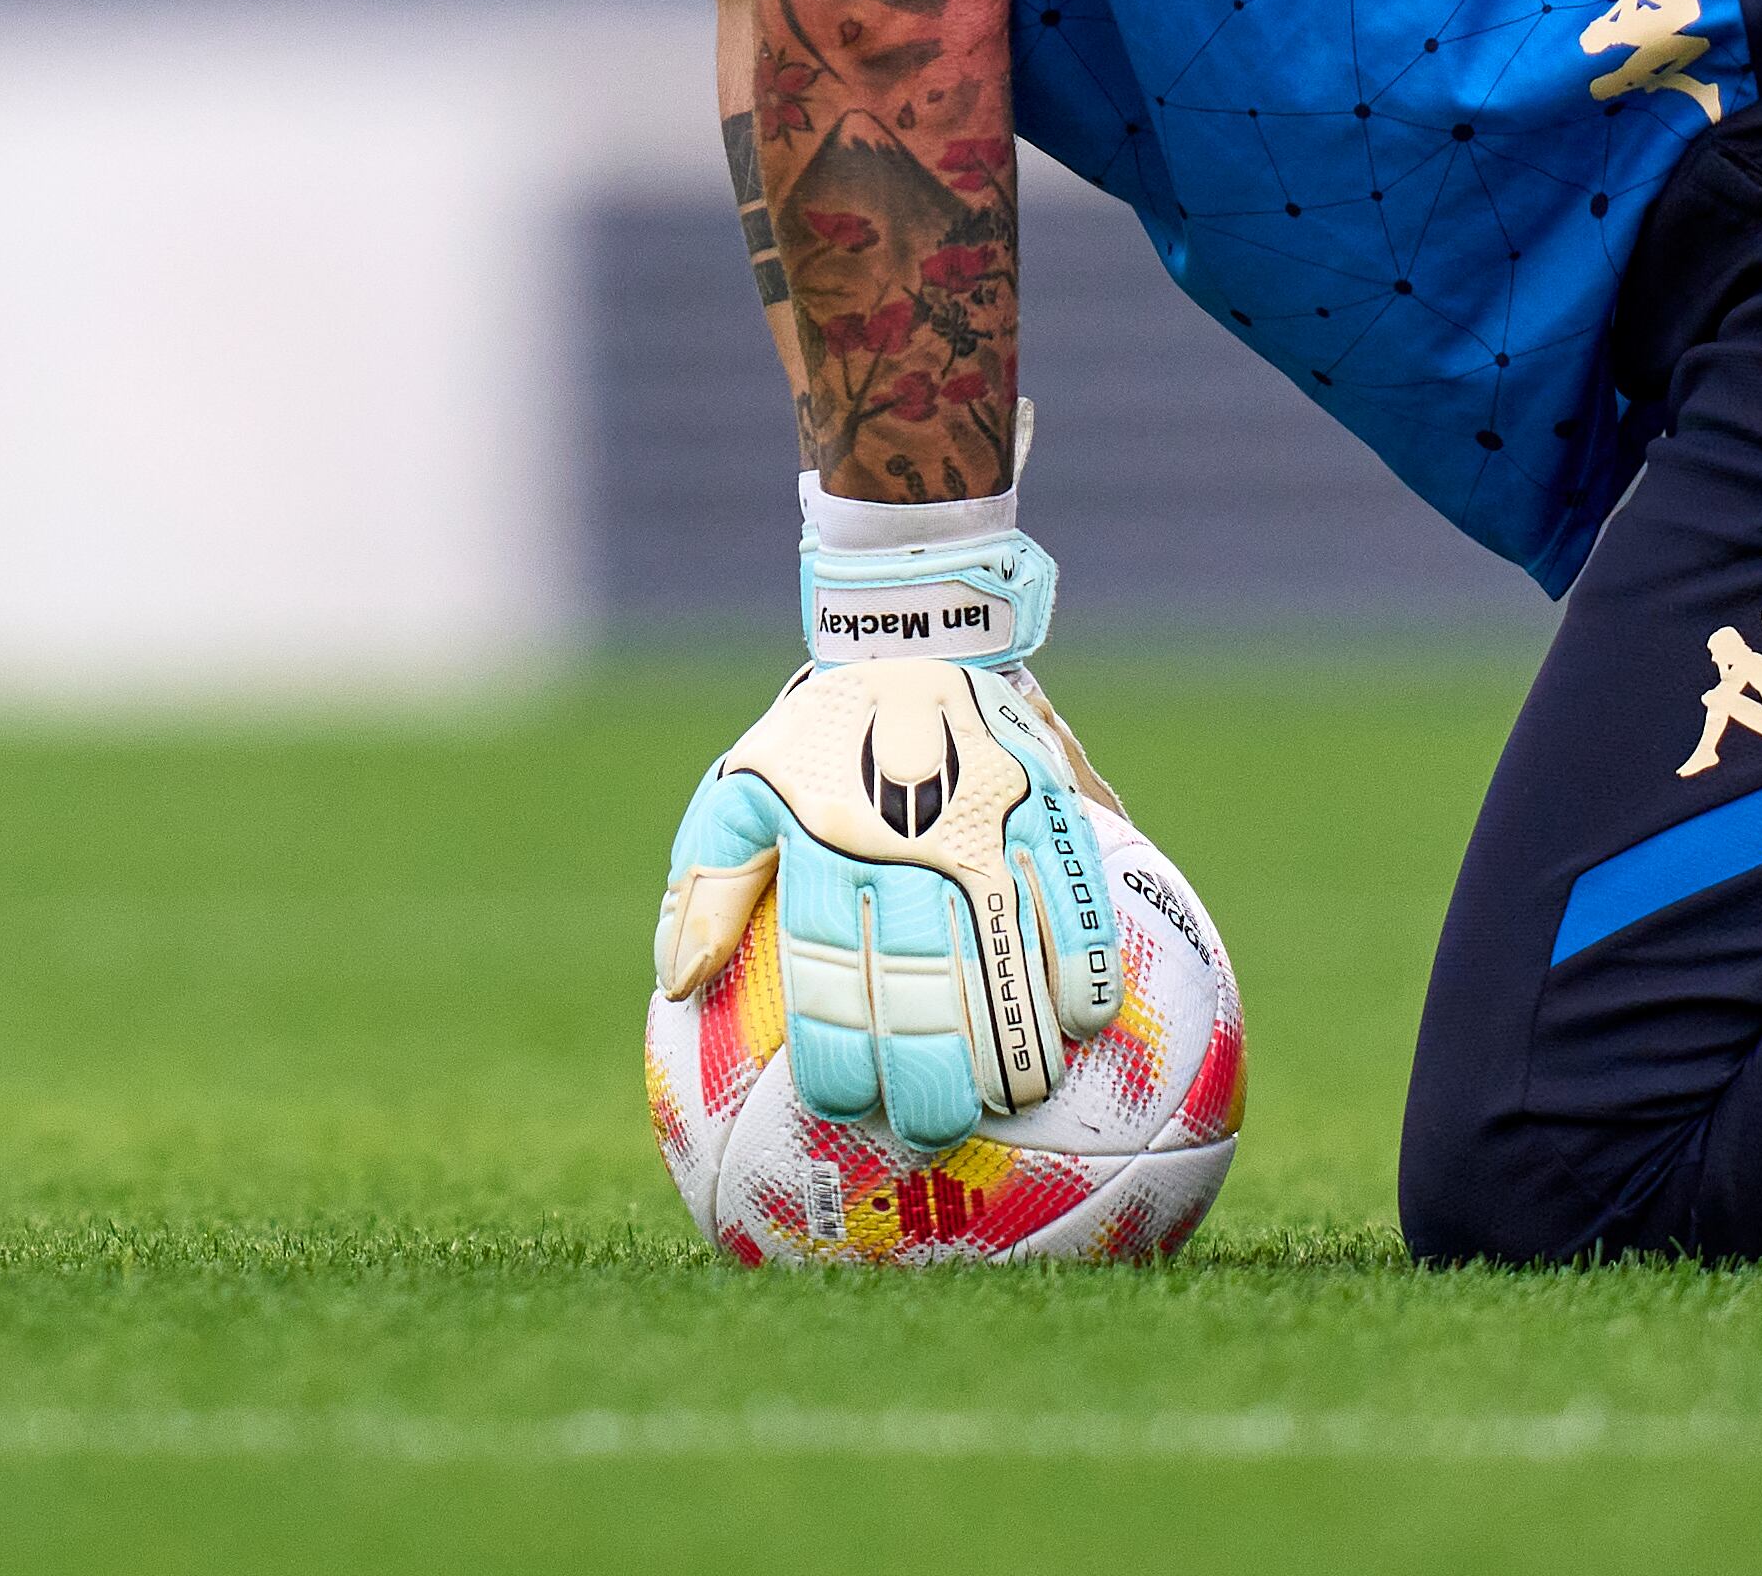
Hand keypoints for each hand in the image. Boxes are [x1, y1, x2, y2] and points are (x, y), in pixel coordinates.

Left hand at [654, 659, 1122, 1144]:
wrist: (911, 632)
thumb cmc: (817, 730)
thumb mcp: (740, 786)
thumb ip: (709, 886)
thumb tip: (676, 985)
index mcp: (827, 848)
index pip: (829, 973)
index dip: (839, 1051)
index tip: (849, 1108)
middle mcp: (904, 843)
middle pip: (922, 979)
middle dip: (931, 1069)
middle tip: (939, 1130)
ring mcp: (983, 821)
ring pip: (1004, 947)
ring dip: (1015, 1032)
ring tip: (1020, 1095)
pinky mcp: (1045, 796)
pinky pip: (1072, 887)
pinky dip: (1081, 954)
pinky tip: (1086, 1016)